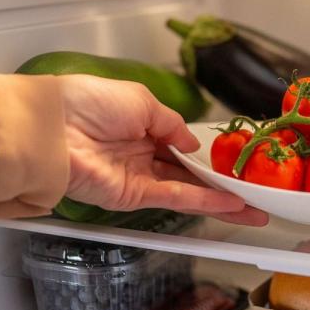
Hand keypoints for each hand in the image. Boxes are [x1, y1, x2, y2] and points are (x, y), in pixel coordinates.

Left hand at [59, 75, 267, 225]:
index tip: (236, 161)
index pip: (181, 145)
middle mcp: (140, 153)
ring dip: (222, 200)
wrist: (53, 127)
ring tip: (254, 208)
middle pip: (190, 172)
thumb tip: (193, 144)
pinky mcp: (132, 196)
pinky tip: (230, 203)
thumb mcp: (142, 100)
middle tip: (256, 193)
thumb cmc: (89, 102)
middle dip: (223, 183)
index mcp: (140, 125)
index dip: (209, 155)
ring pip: (189, 190)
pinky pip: (176, 197)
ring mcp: (138, 177)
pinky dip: (204, 201)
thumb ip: (172, 125)